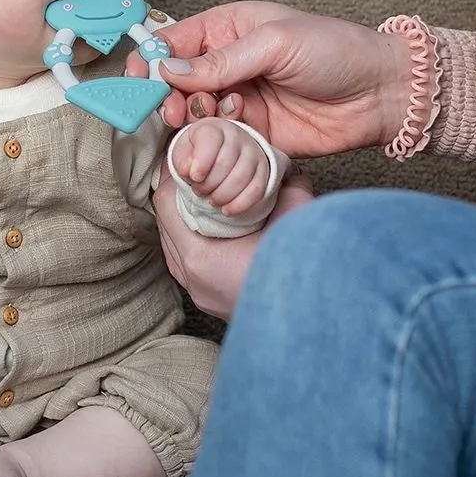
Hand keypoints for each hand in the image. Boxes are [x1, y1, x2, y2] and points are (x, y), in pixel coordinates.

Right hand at [131, 0, 411, 158]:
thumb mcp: (275, 43)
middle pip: (176, 83)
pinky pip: (219, 140)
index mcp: (229, 29)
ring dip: (191, 119)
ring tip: (205, 117)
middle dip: (167, 96)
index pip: (174, 42)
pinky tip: (230, 132)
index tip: (141, 79)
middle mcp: (228, 65)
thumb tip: (168, 70)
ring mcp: (239, 100)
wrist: (381, 94)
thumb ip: (220, 60)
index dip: (152, 59)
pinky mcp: (253, 134)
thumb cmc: (336, 51)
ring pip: (194, 114)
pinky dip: (215, 140)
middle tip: (175, 108)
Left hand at [153, 169, 314, 318]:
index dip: (174, 176)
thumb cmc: (300, 269)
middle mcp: (192, 278)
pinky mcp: (208, 302)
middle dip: (177, 197)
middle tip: (192, 175)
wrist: (309, 316)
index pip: (167, 204)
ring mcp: (198, 293)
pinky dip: (194, 242)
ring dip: (184, 221)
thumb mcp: (294, 215)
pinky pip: (186, 264)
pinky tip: (212, 231)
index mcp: (201, 256)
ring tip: (201, 200)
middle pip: (166, 225)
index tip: (185, 160)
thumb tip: (281, 169)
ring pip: (173, 246)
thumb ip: (284, 186)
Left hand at [171, 119, 270, 216]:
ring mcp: (253, 153)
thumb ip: (182, 159)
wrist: (220, 154)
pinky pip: (256, 190)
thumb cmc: (198, 154)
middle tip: (198, 191)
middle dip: (208, 184)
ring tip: (211, 199)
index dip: (201, 162)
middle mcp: (237, 136)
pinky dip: (240, 204)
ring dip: (222, 196)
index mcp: (214, 128)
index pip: (210, 140)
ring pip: (241, 178)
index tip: (194, 177)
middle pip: (225, 163)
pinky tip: (226, 210)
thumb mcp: (183, 153)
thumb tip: (188, 169)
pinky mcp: (263, 171)